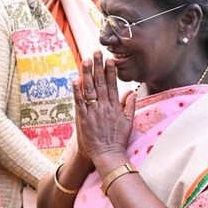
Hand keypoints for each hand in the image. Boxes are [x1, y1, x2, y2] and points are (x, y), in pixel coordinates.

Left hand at [73, 52, 135, 173]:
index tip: (110, 59)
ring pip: (90, 89)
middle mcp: (104, 107)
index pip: (112, 85)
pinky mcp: (83, 119)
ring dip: (88, 74)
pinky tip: (76, 79)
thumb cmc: (117, 139)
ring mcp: (94, 112)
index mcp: (115, 107)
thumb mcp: (128, 122)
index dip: (110, 71)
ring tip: (86, 60)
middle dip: (99, 66)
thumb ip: (129, 106)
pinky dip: (77, 91)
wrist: (108, 155)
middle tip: (96, 52)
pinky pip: (79, 102)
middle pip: (101, 83)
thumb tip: (132, 92)